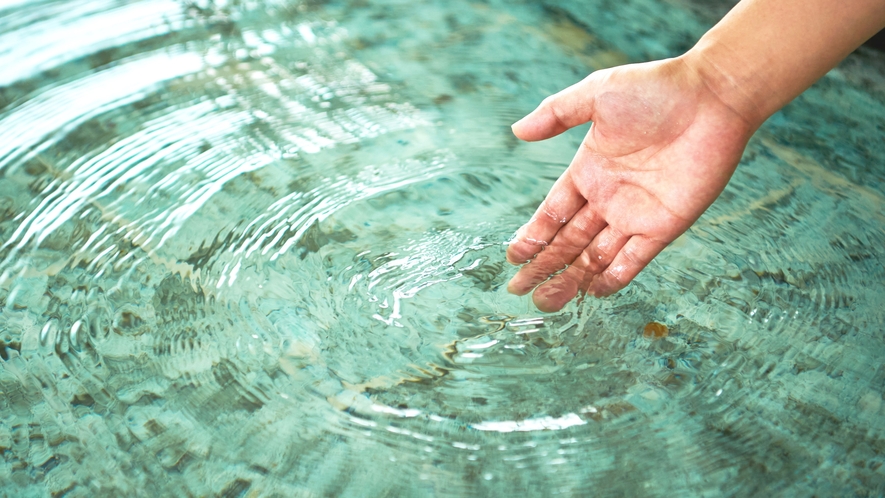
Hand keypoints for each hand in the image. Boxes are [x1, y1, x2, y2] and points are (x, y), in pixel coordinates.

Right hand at [506, 57, 757, 311]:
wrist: (713, 97)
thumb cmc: (656, 89)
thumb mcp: (597, 94)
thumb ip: (556, 114)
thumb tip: (517, 131)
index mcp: (588, 171)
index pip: (553, 213)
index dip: (533, 237)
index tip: (513, 258)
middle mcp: (608, 198)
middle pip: (569, 242)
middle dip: (544, 267)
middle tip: (519, 292)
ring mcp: (635, 214)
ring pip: (596, 256)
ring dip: (571, 279)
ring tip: (547, 303)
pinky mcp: (664, 225)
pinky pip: (635, 259)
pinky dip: (614, 278)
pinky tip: (593, 294)